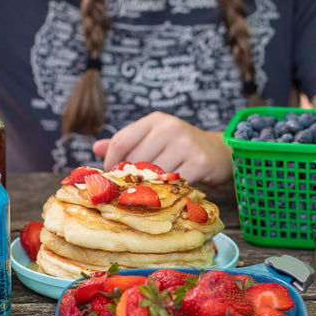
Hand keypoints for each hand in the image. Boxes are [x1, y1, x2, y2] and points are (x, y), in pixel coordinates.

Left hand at [92, 112, 232, 185]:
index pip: (122, 140)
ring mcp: (185, 144)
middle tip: (129, 190)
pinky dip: (167, 192)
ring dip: (148, 188)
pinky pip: (173, 183)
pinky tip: (166, 195)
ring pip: (154, 174)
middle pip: (136, 159)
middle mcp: (169, 128)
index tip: (112, 175)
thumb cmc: (181, 147)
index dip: (111, 162)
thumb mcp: (154, 138)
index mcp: (155, 120)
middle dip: (130, 178)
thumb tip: (96, 148)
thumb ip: (127, 143)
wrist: (220, 151)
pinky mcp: (199, 162)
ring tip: (147, 194)